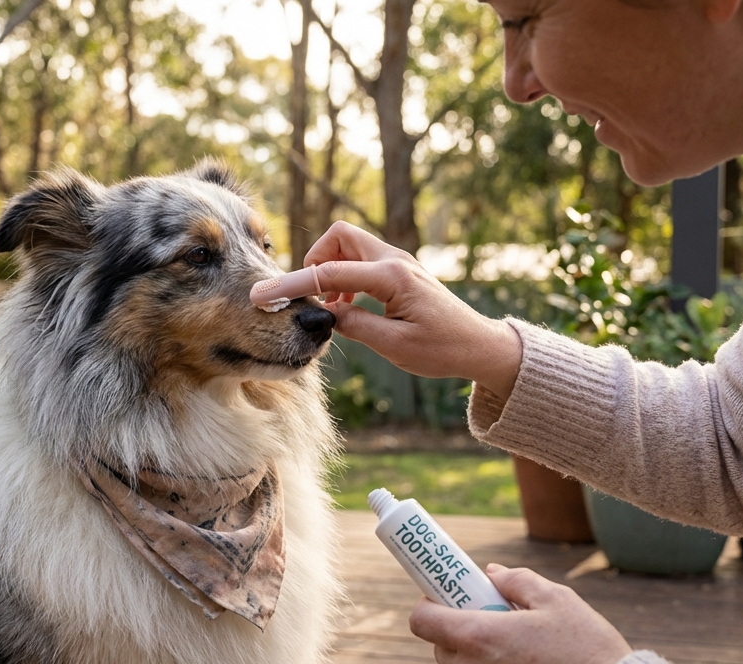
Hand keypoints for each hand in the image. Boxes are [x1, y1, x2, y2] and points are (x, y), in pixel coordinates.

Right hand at [303, 221, 523, 399]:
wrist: (479, 346)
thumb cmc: (442, 350)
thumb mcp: (393, 346)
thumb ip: (354, 326)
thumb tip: (323, 315)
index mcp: (392, 277)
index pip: (330, 273)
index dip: (292, 284)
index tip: (262, 296)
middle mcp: (395, 260)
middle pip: (339, 236)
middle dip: (315, 260)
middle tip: (310, 297)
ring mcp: (399, 262)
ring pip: (349, 244)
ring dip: (331, 269)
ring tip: (330, 309)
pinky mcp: (400, 271)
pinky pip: (362, 260)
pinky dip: (345, 276)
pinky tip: (347, 308)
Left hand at [408, 564, 631, 663]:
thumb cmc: (589, 650)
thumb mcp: (557, 599)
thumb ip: (517, 581)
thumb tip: (492, 574)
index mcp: (478, 637)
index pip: (422, 620)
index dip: (431, 606)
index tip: (447, 601)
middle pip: (444, 651)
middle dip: (462, 636)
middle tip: (495, 627)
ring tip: (526, 663)